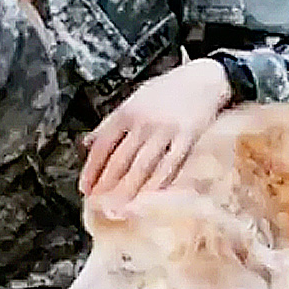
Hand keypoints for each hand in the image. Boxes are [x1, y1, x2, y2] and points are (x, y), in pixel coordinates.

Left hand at [79, 58, 231, 203]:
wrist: (203, 79)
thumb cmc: (167, 91)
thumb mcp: (134, 100)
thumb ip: (111, 123)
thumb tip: (88, 143)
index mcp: (127, 113)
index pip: (103, 146)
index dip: (92, 170)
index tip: (85, 189)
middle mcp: (144, 123)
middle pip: (121, 161)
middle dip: (108, 186)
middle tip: (99, 207)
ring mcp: (166, 132)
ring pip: (143, 167)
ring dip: (129, 191)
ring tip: (120, 209)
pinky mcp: (187, 139)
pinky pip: (170, 166)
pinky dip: (158, 184)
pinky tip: (150, 198)